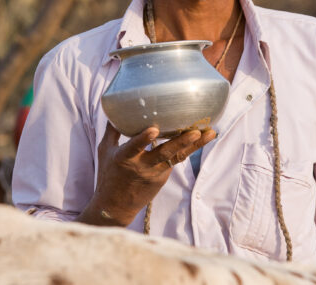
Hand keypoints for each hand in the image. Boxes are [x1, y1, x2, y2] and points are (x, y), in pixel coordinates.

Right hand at [78, 122, 215, 226]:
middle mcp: (142, 166)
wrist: (115, 207)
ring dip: (194, 145)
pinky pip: (177, 160)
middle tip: (196, 131)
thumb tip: (115, 108)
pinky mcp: (163, 178)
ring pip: (177, 157)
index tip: (153, 129)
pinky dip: (189, 149)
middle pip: (164, 153)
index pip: (134, 147)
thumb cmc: (108, 174)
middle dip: (180, 142)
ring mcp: (155, 174)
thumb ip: (112, 130)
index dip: (143, 139)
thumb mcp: (105, 150)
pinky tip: (202, 137)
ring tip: (210, 133)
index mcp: (124, 158)